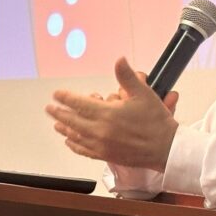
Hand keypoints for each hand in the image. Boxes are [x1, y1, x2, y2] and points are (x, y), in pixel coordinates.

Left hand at [45, 57, 178, 170]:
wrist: (166, 149)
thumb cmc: (156, 121)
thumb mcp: (143, 94)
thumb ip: (127, 77)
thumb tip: (119, 59)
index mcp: (107, 113)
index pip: (79, 104)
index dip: (66, 98)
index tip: (57, 94)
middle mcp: (100, 130)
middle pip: (73, 120)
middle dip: (59, 113)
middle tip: (49, 108)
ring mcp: (102, 145)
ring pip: (76, 136)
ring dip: (65, 129)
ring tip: (56, 124)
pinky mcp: (106, 156)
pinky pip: (85, 151)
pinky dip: (75, 146)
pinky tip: (70, 142)